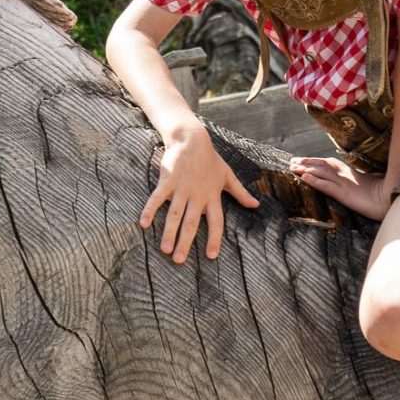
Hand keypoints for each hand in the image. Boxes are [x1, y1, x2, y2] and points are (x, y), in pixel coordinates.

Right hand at [141, 125, 259, 263]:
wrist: (192, 139)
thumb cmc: (210, 159)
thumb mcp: (228, 175)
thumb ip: (240, 193)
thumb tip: (256, 205)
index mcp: (212, 196)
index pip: (216, 222)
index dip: (215, 239)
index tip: (211, 256)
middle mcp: (197, 195)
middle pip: (191, 223)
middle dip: (185, 242)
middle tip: (178, 260)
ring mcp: (181, 188)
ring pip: (174, 214)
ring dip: (169, 232)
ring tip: (165, 249)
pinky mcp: (168, 180)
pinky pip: (157, 198)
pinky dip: (150, 210)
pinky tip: (144, 223)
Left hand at [290, 155, 394, 220]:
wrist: (395, 199)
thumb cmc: (388, 193)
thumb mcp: (373, 185)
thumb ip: (365, 181)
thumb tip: (365, 180)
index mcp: (352, 174)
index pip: (330, 164)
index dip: (316, 161)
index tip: (303, 160)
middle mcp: (346, 176)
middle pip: (322, 165)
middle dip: (306, 162)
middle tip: (291, 161)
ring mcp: (345, 184)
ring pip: (321, 173)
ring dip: (305, 170)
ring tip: (292, 167)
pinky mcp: (345, 194)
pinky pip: (327, 186)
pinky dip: (315, 181)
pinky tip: (304, 178)